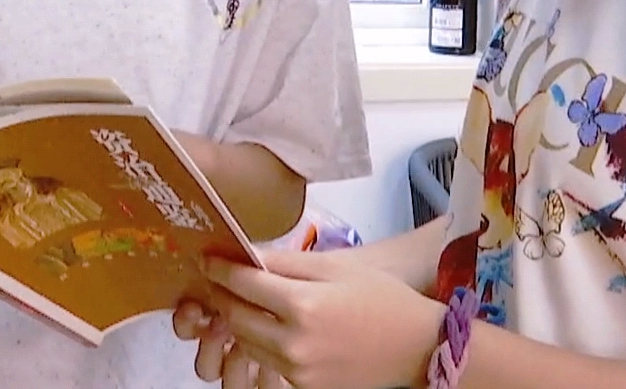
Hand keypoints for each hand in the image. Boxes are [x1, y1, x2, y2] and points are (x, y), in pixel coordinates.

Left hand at [175, 249, 445, 388]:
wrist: (418, 347)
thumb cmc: (382, 299)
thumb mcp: (336, 267)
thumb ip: (288, 262)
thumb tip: (248, 252)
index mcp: (303, 305)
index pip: (243, 284)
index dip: (220, 269)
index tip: (207, 259)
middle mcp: (294, 343)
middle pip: (235, 318)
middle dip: (223, 297)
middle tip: (219, 280)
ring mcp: (297, 372)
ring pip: (246, 344)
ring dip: (238, 323)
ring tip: (242, 303)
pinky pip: (268, 365)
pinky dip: (261, 346)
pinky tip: (269, 328)